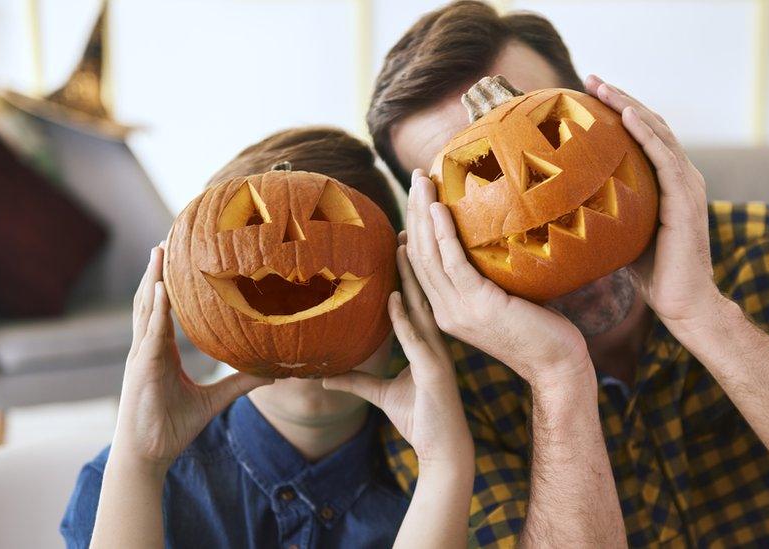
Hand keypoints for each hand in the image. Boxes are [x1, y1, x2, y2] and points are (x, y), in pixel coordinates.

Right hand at [111, 244, 272, 471]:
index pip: (165, 309)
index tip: (177, 255)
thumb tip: (273, 375)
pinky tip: (160, 290)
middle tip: (166, 238)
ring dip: (152, 279)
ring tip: (159, 251)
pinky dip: (156, 311)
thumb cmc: (172, 427)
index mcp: (161, 351)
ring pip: (146, 310)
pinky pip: (151, 334)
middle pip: (151, 301)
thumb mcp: (214, 401)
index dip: (169, 283)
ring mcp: (141, 356)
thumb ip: (240, 384)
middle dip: (157, 270)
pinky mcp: (142, 368)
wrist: (149, 455)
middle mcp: (148, 348)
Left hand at [323, 243, 472, 465]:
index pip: (419, 299)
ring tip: (400, 248)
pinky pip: (416, 340)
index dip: (410, 271)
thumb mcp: (382, 395)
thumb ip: (357, 381)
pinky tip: (395, 298)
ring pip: (423, 308)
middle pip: (424, 294)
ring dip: (411, 278)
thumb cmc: (420, 419)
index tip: (400, 241)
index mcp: (428, 343)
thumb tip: (324, 377)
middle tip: (403, 228)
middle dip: (414, 262)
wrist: (443, 451)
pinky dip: (404, 318)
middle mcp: (436, 343)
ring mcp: (437, 355)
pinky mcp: (434, 372)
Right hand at [404, 171, 591, 390]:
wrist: (556, 364)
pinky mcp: (478, 305)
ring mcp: (458, 310)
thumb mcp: (503, 299)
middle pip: (417, 254)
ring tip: (423, 179)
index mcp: (446, 311)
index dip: (414, 227)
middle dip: (414, 211)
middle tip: (417, 175)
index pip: (419, 264)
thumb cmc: (538, 329)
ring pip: (428, 254)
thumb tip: (494, 240)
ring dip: (423, 212)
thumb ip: (487, 277)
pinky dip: (443, 232)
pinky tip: (440, 207)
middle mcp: (445, 311)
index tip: (416, 198)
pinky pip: (453, 262)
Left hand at [585, 75, 724, 327]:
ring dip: (629, 104)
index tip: (589, 96)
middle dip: (620, 99)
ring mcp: (687, 185)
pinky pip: (665, 157)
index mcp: (668, 183)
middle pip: (650, 125)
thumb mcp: (620, 233)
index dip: (619, 112)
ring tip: (601, 86)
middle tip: (590, 79)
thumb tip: (560, 206)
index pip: (643, 137)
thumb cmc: (652, 274)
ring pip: (657, 132)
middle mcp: (681, 177)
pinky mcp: (686, 199)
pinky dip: (647, 132)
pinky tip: (627, 115)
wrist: (684, 303)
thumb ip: (604, 212)